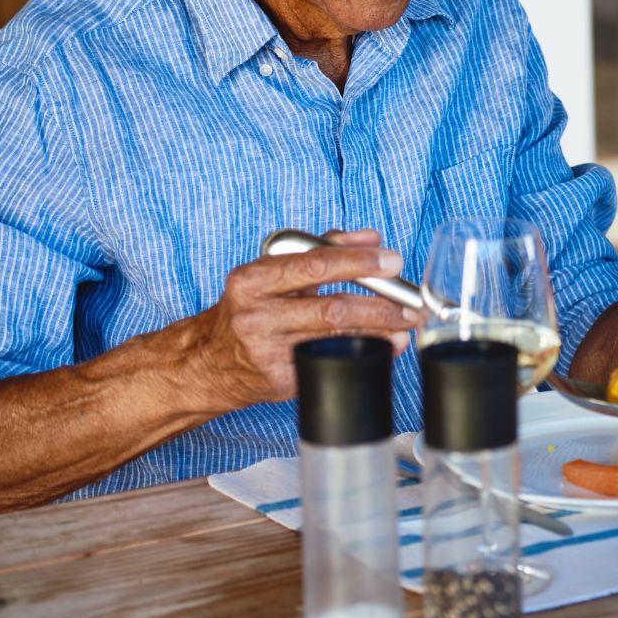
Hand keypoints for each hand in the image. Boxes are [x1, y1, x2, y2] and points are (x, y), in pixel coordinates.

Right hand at [186, 229, 413, 408]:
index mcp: (253, 279)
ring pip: (335, 336)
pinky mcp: (279, 379)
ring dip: (378, 330)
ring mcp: (267, 350)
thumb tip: (370, 237)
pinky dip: (363, 352)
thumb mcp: (274, 272)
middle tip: (410, 302)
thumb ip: (323, 248)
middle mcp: (256, 314)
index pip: (316, 264)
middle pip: (332, 306)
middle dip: (379, 304)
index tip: (392, 261)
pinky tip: (384, 346)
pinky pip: (330, 361)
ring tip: (405, 324)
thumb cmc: (248, 308)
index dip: (359, 262)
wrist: (208, 362)